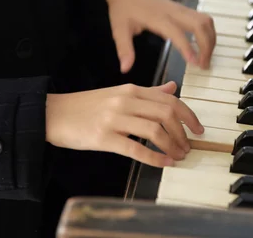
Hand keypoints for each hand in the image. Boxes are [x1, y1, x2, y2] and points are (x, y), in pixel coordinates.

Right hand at [45, 81, 203, 166]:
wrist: (54, 114)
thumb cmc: (87, 106)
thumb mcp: (119, 93)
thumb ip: (148, 92)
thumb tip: (172, 88)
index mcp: (131, 90)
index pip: (170, 100)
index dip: (189, 116)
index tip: (198, 129)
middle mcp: (125, 102)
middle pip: (167, 115)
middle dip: (183, 133)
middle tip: (189, 147)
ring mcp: (114, 119)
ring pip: (154, 131)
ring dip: (172, 146)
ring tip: (178, 156)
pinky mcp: (103, 137)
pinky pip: (135, 149)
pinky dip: (154, 158)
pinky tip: (164, 163)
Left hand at [105, 0, 215, 72]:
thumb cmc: (123, 7)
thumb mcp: (119, 29)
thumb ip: (124, 49)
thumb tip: (125, 68)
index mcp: (158, 17)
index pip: (177, 32)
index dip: (188, 47)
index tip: (195, 63)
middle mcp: (173, 12)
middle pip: (200, 25)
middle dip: (207, 46)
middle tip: (203, 66)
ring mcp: (180, 9)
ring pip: (205, 20)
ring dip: (210, 39)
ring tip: (206, 58)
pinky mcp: (183, 9)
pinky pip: (203, 19)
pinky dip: (208, 32)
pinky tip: (204, 46)